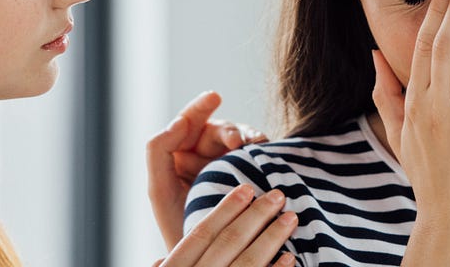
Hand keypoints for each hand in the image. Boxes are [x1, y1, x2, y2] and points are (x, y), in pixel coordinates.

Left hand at [148, 91, 269, 248]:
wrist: (211, 259)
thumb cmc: (179, 231)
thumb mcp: (160, 191)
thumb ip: (159, 151)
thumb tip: (177, 120)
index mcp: (176, 162)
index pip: (186, 127)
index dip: (198, 109)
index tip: (214, 96)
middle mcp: (201, 162)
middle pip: (214, 133)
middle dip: (226, 131)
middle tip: (237, 142)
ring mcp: (226, 170)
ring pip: (238, 142)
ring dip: (246, 139)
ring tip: (255, 145)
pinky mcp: (249, 180)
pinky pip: (256, 157)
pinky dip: (260, 152)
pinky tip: (265, 153)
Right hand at [151, 184, 297, 266]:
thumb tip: (159, 260)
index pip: (201, 234)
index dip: (224, 209)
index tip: (246, 189)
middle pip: (228, 242)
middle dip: (255, 216)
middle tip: (277, 195)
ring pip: (248, 262)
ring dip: (272, 237)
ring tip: (290, 218)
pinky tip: (290, 257)